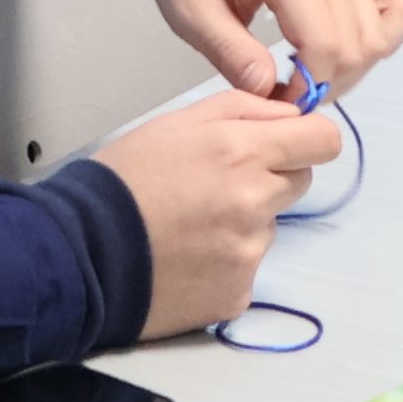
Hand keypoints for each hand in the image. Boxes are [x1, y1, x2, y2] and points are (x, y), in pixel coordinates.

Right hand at [98, 84, 351, 336]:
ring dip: (243, 222)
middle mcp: (254, 202)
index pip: (324, 140)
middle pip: (300, 181)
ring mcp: (248, 252)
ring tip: (189, 224)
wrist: (78, 254)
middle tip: (218, 184)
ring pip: (271, 225)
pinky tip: (187, 257)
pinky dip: (224, 263)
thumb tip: (292, 113)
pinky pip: (248, 268)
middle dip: (271, 176)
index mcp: (241, 152)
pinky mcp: (237, 292)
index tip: (287, 144)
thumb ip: (243, 109)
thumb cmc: (121, 182)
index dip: (307, 139)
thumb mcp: (176, 123)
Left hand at [138, 0, 402, 98]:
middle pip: (359, 44)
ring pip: (381, 30)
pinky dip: (380, 35)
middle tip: (287, 93)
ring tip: (309, 72)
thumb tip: (268, 94)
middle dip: (329, 83)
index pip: (325, 44)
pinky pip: (395, 3)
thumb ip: (229, 52)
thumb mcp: (187, 9)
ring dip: (352, 66)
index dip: (307, 88)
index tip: (275, 104)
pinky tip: (339, 46)